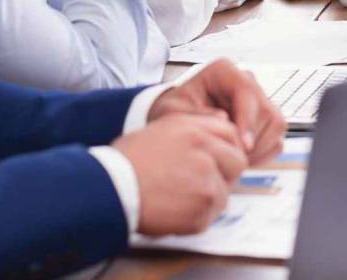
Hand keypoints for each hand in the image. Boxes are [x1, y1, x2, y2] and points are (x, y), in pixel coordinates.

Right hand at [113, 113, 247, 234]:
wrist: (110, 187)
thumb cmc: (127, 160)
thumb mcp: (162, 129)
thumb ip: (195, 128)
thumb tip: (223, 132)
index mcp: (196, 131)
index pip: (231, 135)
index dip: (224, 150)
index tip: (215, 161)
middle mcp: (206, 153)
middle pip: (236, 164)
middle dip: (223, 174)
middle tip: (198, 183)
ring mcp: (208, 182)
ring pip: (224, 193)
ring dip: (206, 199)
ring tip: (177, 198)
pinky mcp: (203, 209)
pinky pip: (210, 216)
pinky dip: (194, 218)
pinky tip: (172, 211)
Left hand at [150, 59, 285, 163]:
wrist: (176, 123)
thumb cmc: (173, 113)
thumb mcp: (172, 113)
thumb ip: (195, 115)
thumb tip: (224, 119)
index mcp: (224, 71)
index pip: (247, 92)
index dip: (248, 120)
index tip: (243, 146)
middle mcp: (246, 82)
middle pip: (268, 111)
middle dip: (254, 140)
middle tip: (234, 160)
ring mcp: (258, 101)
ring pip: (276, 125)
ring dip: (259, 149)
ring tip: (233, 161)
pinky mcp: (264, 120)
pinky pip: (275, 139)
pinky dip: (262, 155)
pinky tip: (240, 160)